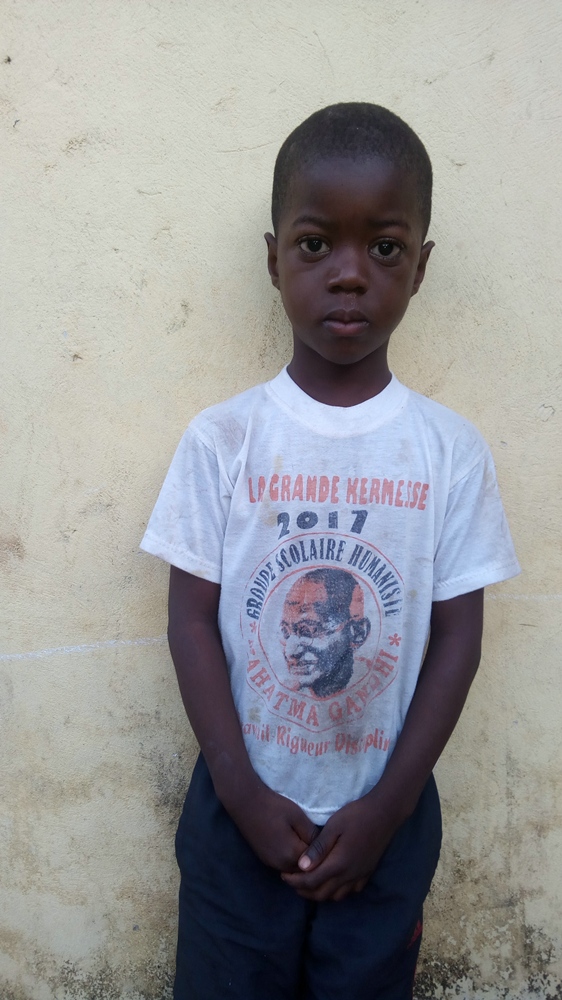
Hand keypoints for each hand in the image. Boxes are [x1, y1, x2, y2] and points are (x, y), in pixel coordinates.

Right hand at [224, 775, 319, 872]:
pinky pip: (284, 866)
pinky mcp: (265, 860)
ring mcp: (271, 863)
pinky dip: (292, 860)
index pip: (315, 862)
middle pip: (305, 870)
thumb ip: (312, 834)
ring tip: (307, 844)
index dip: (323, 853)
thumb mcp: (298, 816)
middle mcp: (281, 864)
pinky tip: (294, 846)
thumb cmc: (274, 807)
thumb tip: (322, 846)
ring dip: (302, 862)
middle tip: (320, 845)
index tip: (327, 843)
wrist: (246, 803)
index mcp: (292, 854)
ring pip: (294, 869)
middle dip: (313, 861)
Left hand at [281, 791, 398, 900]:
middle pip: (322, 894)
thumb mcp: (334, 827)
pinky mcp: (367, 873)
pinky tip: (332, 881)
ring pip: (336, 896)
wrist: (385, 813)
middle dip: (303, 891)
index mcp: (339, 864)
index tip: (283, 874)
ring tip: (309, 882)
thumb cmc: (357, 816)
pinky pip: (350, 891)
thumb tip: (301, 867)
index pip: (311, 882)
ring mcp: (360, 876)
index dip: (294, 881)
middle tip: (292, 880)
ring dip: (320, 893)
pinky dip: (337, 891)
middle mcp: (349, 875)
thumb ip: (318, 849)